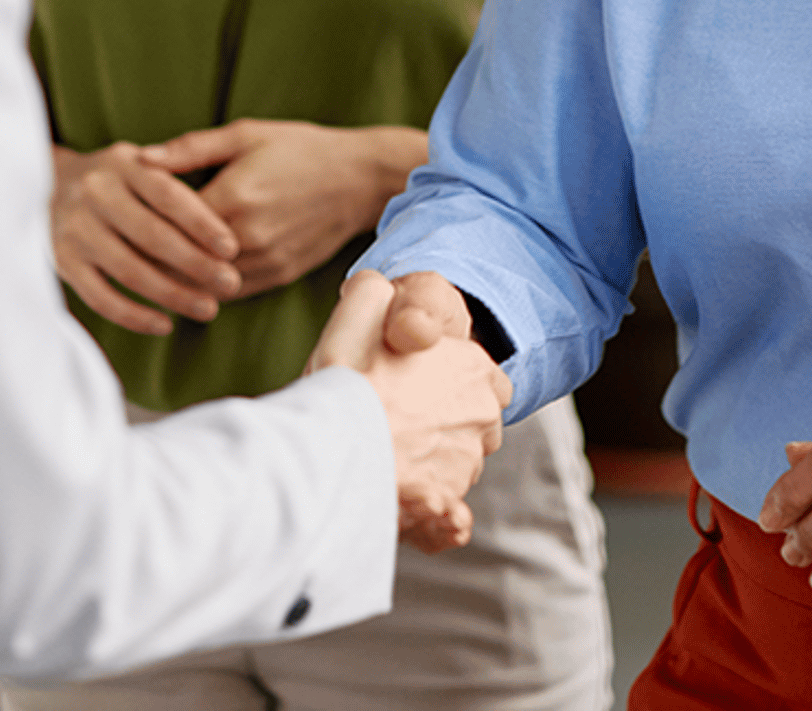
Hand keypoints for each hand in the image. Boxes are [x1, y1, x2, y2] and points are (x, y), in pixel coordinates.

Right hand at [49, 142, 241, 333]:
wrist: (45, 184)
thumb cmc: (116, 178)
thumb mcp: (142, 162)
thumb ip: (177, 177)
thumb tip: (226, 217)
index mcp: (122, 163)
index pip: (168, 195)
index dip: (202, 224)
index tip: (232, 249)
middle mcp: (95, 193)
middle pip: (152, 236)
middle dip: (196, 264)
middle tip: (231, 284)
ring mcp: (75, 229)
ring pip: (129, 270)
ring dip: (172, 294)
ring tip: (208, 308)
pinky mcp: (62, 261)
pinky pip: (100, 297)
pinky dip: (134, 315)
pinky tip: (165, 325)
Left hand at [144, 121, 428, 300]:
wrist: (360, 178)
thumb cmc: (301, 148)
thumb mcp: (244, 134)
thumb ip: (189, 150)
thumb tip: (139, 159)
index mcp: (233, 197)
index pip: (169, 226)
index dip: (140, 229)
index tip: (114, 227)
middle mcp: (247, 237)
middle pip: (181, 263)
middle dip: (150, 262)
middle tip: (118, 259)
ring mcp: (265, 261)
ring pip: (204, 286)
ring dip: (177, 283)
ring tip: (145, 275)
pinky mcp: (278, 276)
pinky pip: (231, 293)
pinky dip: (207, 290)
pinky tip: (188, 282)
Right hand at [310, 272, 508, 550]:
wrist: (328, 460)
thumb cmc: (345, 384)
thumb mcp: (357, 313)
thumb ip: (374, 293)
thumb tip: (376, 288)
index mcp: (474, 369)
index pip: (483, 376)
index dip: (445, 381)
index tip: (408, 388)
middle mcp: (482, 419)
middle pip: (469, 425)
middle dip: (437, 427)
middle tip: (389, 427)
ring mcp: (465, 468)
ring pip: (452, 469)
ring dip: (426, 469)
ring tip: (381, 463)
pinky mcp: (446, 512)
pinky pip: (449, 522)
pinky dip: (437, 523)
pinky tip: (413, 512)